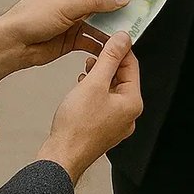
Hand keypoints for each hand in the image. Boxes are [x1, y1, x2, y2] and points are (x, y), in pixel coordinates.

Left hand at [0, 0, 127, 86]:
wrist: (13, 44)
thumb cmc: (33, 17)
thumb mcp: (68, 5)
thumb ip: (97, 2)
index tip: (134, 5)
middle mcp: (71, 2)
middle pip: (100, 9)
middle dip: (115, 17)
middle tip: (135, 24)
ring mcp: (71, 21)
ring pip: (97, 26)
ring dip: (109, 33)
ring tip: (126, 39)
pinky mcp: (70, 39)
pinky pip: (90, 40)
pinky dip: (100, 45)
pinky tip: (112, 50)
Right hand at [37, 32, 142, 183]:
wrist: (61, 156)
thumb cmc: (76, 126)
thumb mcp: (94, 83)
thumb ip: (109, 58)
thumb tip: (122, 39)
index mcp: (132, 103)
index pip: (132, 66)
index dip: (119, 49)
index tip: (109, 38)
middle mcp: (128, 115)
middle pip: (122, 78)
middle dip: (108, 63)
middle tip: (94, 52)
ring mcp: (116, 123)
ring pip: (111, 90)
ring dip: (99, 76)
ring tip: (86, 68)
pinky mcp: (102, 128)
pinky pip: (103, 102)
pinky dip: (94, 90)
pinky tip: (82, 86)